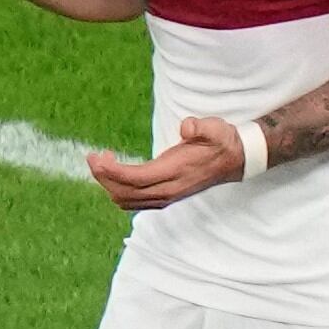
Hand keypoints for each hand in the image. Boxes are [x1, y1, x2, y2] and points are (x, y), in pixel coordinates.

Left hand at [89, 117, 247, 209]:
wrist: (235, 160)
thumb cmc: (221, 142)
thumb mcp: (216, 128)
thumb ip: (201, 127)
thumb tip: (187, 126)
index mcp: (176, 172)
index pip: (135, 179)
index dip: (112, 171)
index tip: (96, 157)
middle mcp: (167, 190)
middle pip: (124, 192)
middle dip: (103, 176)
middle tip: (92, 156)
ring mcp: (165, 197)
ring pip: (125, 200)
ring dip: (107, 184)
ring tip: (101, 162)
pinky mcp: (162, 198)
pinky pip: (131, 201)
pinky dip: (116, 189)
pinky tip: (114, 172)